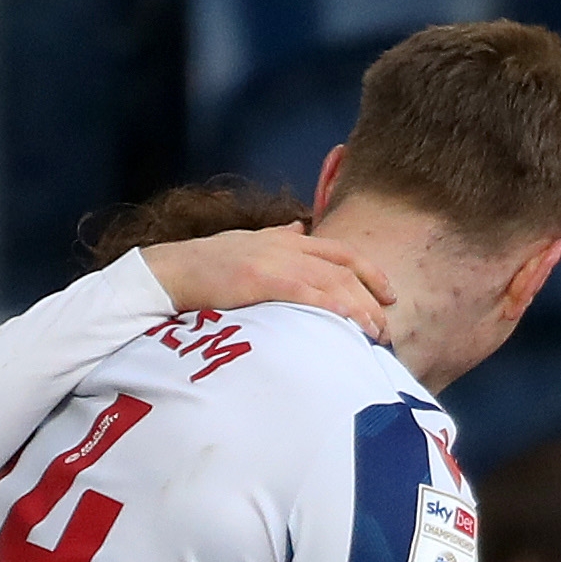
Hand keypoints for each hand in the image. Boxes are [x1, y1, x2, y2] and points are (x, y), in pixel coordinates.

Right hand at [143, 224, 389, 339]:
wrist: (169, 271)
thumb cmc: (207, 264)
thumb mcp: (247, 242)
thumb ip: (277, 237)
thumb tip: (300, 227)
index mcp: (286, 240)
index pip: (341, 253)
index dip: (371, 273)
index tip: (391, 295)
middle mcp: (285, 246)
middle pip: (344, 271)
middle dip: (371, 300)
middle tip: (387, 329)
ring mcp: (273, 260)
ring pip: (330, 282)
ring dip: (359, 309)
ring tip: (375, 334)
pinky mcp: (258, 278)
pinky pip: (304, 292)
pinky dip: (330, 306)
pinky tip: (347, 323)